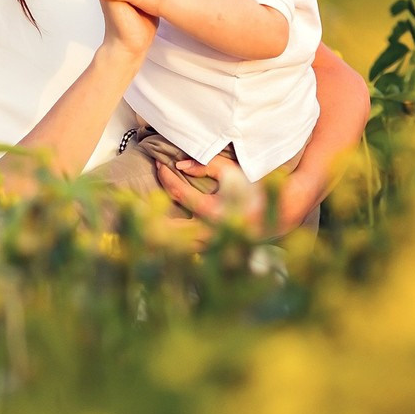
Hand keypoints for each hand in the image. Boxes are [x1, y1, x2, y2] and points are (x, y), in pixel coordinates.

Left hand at [154, 154, 319, 242]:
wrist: (284, 210)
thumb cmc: (257, 186)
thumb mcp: (234, 171)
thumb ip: (208, 166)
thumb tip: (180, 165)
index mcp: (218, 212)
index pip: (182, 195)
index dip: (168, 178)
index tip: (161, 164)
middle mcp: (214, 232)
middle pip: (172, 231)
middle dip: (150, 221)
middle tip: (130, 206)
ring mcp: (215, 243)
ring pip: (179, 245)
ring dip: (160, 235)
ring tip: (138, 223)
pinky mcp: (217, 248)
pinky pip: (190, 248)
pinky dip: (174, 244)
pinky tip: (159, 237)